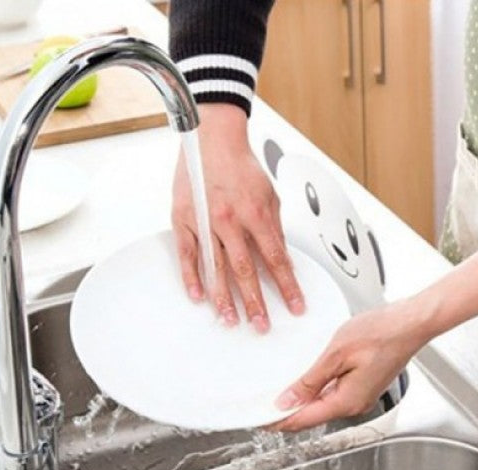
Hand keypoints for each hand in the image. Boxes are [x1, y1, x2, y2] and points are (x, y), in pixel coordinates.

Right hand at [172, 104, 304, 331]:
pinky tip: (198, 297)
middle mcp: (230, 220)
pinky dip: (191, 276)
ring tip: (231, 319)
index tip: (295, 306)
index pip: (276, 260)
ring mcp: (204, 220)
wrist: (212, 137)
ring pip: (215, 267)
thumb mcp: (270, 196)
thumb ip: (275, 230)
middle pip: (246, 270)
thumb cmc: (241, 166)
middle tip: (262, 325)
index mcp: (255, 214)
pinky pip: (187, 253)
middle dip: (256, 301)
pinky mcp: (183, 218)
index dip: (287, 286)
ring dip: (224, 297)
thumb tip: (283, 260)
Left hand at [272, 299, 431, 430]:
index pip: (302, 420)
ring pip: (323, 407)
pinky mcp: (365, 387)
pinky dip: (316, 394)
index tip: (259, 419)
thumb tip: (288, 400)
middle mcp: (355, 405)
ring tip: (279, 396)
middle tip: (262, 409)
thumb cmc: (382, 333)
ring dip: (301, 403)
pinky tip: (307, 384)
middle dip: (287, 415)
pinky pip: (334, 396)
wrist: (411, 324)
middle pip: (312, 417)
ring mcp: (361, 397)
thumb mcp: (335, 354)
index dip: (277, 421)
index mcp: (346, 401)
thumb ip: (309, 381)